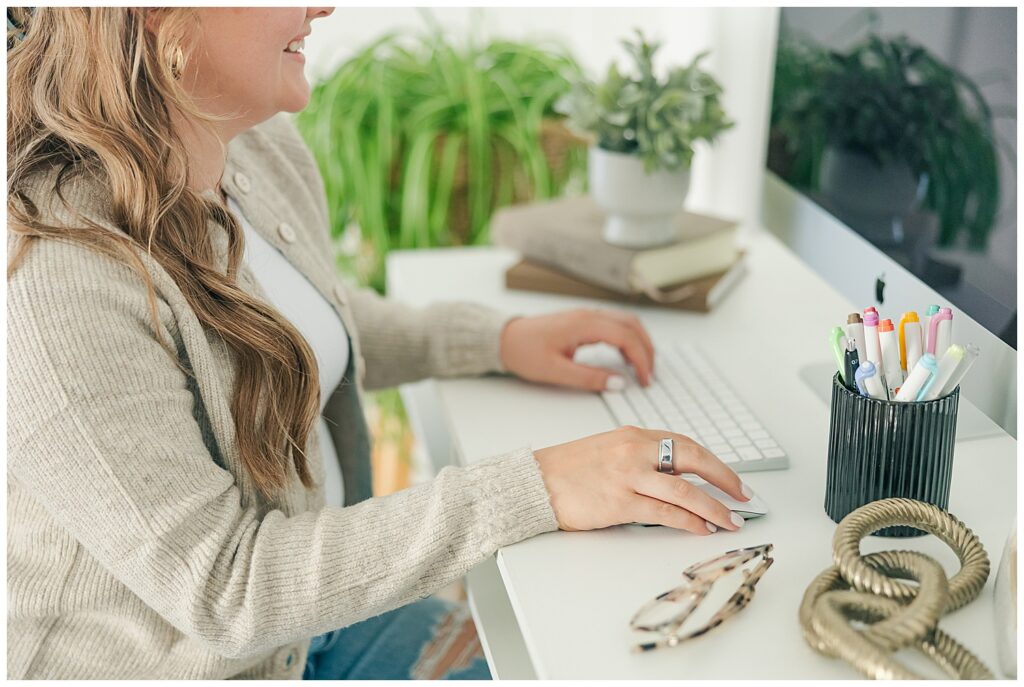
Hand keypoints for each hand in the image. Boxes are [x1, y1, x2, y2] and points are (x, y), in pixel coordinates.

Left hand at [499, 308, 653, 390]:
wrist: (505, 338)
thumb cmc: (524, 352)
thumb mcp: (555, 371)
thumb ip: (589, 378)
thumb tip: (619, 383)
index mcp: (584, 324)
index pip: (626, 337)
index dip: (641, 358)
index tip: (645, 380)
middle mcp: (589, 315)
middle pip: (632, 325)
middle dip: (647, 350)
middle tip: (650, 376)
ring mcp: (587, 315)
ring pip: (626, 322)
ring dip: (640, 342)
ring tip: (642, 368)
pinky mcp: (584, 320)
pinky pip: (615, 324)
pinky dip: (628, 338)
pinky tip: (626, 357)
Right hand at [532, 426, 751, 534]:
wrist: (535, 481)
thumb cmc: (568, 470)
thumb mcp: (608, 450)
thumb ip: (640, 457)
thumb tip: (674, 478)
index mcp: (633, 435)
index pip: (684, 443)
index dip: (712, 461)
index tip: (728, 476)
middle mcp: (635, 450)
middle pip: (694, 459)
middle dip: (724, 478)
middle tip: (743, 494)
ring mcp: (629, 476)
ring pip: (685, 490)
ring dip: (714, 507)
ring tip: (730, 521)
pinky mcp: (621, 502)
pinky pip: (665, 513)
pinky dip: (689, 521)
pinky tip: (701, 528)